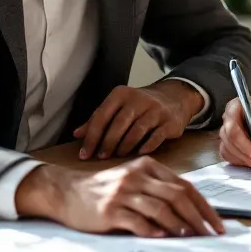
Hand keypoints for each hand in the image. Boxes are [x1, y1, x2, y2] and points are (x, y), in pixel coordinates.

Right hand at [14, 157, 224, 236]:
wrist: (67, 192)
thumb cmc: (104, 190)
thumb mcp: (133, 181)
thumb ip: (158, 191)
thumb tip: (191, 214)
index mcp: (147, 167)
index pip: (184, 186)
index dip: (204, 206)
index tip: (216, 223)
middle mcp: (137, 177)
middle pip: (177, 196)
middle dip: (198, 217)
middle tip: (210, 234)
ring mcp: (122, 192)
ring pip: (160, 208)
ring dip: (180, 225)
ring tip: (192, 238)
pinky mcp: (109, 210)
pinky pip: (136, 221)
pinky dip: (152, 230)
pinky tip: (163, 237)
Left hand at [74, 81, 203, 159]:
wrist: (174, 97)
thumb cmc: (139, 105)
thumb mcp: (118, 106)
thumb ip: (98, 119)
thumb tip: (76, 134)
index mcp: (121, 94)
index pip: (102, 115)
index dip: (91, 136)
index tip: (84, 154)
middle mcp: (138, 99)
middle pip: (119, 124)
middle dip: (107, 143)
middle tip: (101, 157)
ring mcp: (155, 110)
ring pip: (137, 130)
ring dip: (125, 146)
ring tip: (118, 156)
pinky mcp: (169, 121)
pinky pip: (156, 136)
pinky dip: (146, 146)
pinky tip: (139, 153)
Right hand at [218, 94, 250, 167]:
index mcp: (240, 105)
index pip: (232, 125)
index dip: (242, 141)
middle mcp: (232, 118)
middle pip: (227, 138)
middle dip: (243, 152)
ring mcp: (231, 131)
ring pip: (226, 149)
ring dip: (241, 159)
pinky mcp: (234, 144)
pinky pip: (229, 156)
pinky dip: (240, 162)